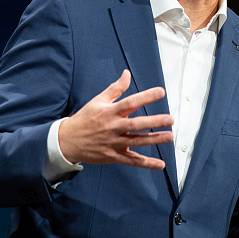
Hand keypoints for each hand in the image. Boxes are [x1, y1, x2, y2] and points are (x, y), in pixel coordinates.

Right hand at [58, 69, 173, 168]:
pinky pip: (132, 161)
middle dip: (154, 122)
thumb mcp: (98, 100)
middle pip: (136, 124)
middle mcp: (113, 127)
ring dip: (154, 140)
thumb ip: (116, 88)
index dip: (146, 97)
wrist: (68, 141)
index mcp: (110, 112)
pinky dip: (147, 163)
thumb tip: (127, 73)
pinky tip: (160, 164)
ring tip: (169, 136)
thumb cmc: (85, 118)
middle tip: (170, 119)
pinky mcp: (114, 156)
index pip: (130, 102)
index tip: (161, 92)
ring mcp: (114, 143)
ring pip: (137, 142)